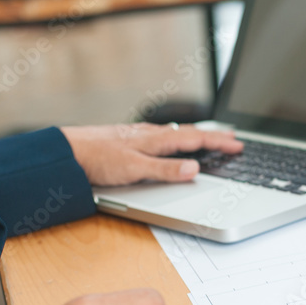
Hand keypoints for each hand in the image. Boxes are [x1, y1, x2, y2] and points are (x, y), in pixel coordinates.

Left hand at [61, 123, 242, 185]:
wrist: (67, 152)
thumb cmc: (98, 159)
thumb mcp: (136, 169)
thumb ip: (166, 171)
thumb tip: (194, 169)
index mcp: (158, 140)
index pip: (197, 140)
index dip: (219, 143)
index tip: (238, 146)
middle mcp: (152, 134)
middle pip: (191, 133)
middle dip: (214, 137)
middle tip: (234, 139)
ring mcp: (142, 135)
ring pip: (178, 134)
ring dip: (198, 136)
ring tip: (211, 138)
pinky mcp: (132, 139)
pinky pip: (165, 136)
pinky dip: (180, 138)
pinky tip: (175, 141)